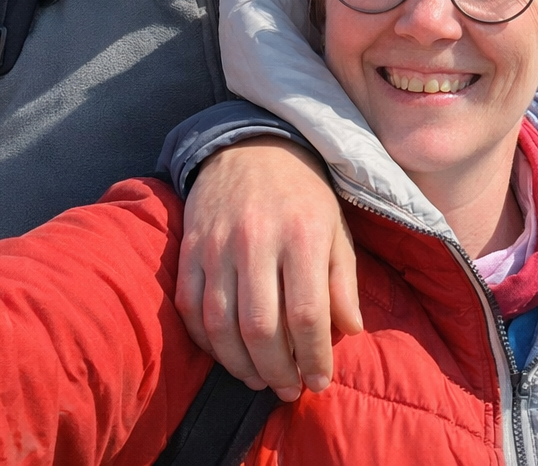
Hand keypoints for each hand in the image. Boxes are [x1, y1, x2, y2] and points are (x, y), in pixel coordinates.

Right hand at [177, 137, 362, 399]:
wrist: (253, 147)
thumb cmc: (304, 195)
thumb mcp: (337, 230)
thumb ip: (343, 281)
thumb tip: (349, 332)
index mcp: (303, 236)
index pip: (307, 314)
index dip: (313, 357)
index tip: (319, 381)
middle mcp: (257, 241)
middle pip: (261, 327)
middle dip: (276, 370)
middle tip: (288, 390)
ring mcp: (217, 245)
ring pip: (222, 324)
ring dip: (240, 364)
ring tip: (259, 379)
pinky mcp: (189, 248)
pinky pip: (190, 308)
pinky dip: (207, 342)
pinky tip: (227, 355)